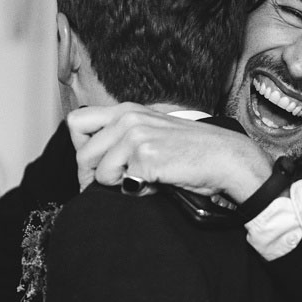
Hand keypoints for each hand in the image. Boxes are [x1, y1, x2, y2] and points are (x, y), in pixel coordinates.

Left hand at [67, 103, 272, 199]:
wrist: (225, 157)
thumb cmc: (193, 152)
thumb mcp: (153, 133)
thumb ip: (125, 138)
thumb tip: (95, 161)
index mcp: (127, 109)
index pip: (76, 122)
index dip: (80, 148)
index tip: (93, 165)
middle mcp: (128, 117)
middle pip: (81, 151)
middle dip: (89, 176)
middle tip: (110, 187)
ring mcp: (136, 135)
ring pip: (97, 170)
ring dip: (115, 184)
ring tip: (140, 183)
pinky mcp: (145, 155)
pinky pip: (120, 184)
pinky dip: (136, 192)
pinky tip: (155, 185)